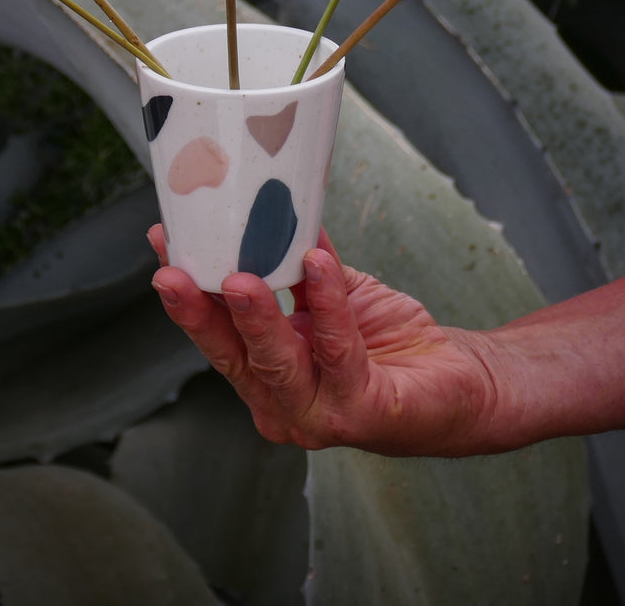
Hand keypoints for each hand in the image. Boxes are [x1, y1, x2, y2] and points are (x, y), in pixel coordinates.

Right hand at [148, 225, 499, 457]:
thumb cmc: (385, 341)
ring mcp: (317, 416)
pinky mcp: (361, 412)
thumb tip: (273, 208)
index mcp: (263, 375)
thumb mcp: (332, 295)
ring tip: (239, 277)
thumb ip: (299, 268)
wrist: (460, 382)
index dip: (187, 291)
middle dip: (198, 312)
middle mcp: (280, 404)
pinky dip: (328, 304)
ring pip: (275, 363)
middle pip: (230, 356)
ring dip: (254, 317)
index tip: (164, 240)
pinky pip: (338, 351)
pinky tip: (318, 265)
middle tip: (172, 270)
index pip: (215, 333)